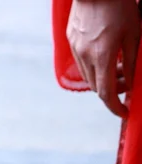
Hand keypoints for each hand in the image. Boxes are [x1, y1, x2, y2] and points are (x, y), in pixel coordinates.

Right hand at [67, 0, 139, 116]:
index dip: (115, 107)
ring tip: (120, 67)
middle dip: (114, 90)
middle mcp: (85, 57)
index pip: (107, 93)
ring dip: (104, 78)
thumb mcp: (133, 34)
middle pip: (97, 86)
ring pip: (89, 75)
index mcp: (103, 56)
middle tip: (129, 84)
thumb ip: (131, 62)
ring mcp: (76, 49)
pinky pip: (82, 62)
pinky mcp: (71, 41)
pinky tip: (107, 55)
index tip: (124, 112)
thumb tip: (131, 83)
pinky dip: (95, 66)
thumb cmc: (119, 6)